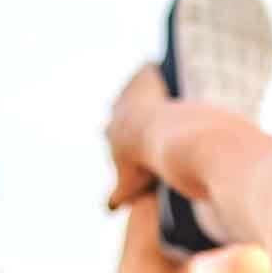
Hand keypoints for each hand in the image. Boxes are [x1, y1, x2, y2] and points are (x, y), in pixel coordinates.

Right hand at [103, 63, 169, 210]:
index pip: (110, 131)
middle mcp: (117, 112)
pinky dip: (150, 68)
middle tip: (131, 109)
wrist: (163, 139)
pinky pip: (147, 70)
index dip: (116, 132)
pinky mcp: (144, 78)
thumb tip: (108, 209)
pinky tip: (156, 63)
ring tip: (147, 84)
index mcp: (112, 134)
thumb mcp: (131, 186)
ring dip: (137, 87)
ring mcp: (130, 95)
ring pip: (131, 88)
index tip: (120, 131)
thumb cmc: (148, 166)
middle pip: (118, 108)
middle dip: (123, 109)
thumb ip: (118, 196)